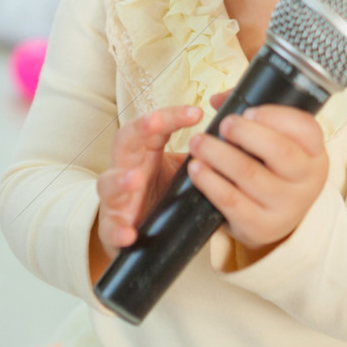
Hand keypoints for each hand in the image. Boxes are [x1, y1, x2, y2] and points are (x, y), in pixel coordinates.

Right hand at [93, 105, 202, 265]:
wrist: (134, 228)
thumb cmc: (160, 191)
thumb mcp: (180, 169)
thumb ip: (201, 156)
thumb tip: (237, 141)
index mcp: (144, 150)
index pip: (155, 125)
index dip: (172, 115)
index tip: (198, 112)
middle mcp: (126, 167)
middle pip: (126, 140)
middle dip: (139, 129)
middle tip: (154, 122)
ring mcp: (116, 197)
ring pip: (109, 183)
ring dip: (121, 180)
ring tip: (134, 179)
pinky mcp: (111, 227)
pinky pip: (110, 228)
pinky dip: (117, 230)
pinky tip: (129, 234)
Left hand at [186, 92, 328, 253]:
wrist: (275, 218)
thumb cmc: (272, 167)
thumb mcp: (278, 142)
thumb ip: (253, 114)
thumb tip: (219, 100)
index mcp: (314, 154)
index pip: (306, 129)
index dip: (277, 117)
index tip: (248, 111)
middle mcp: (307, 181)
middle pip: (279, 151)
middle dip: (245, 133)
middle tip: (223, 124)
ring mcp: (285, 207)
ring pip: (249, 174)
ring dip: (218, 154)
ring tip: (198, 142)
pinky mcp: (260, 227)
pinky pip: (231, 201)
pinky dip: (209, 182)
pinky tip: (196, 168)